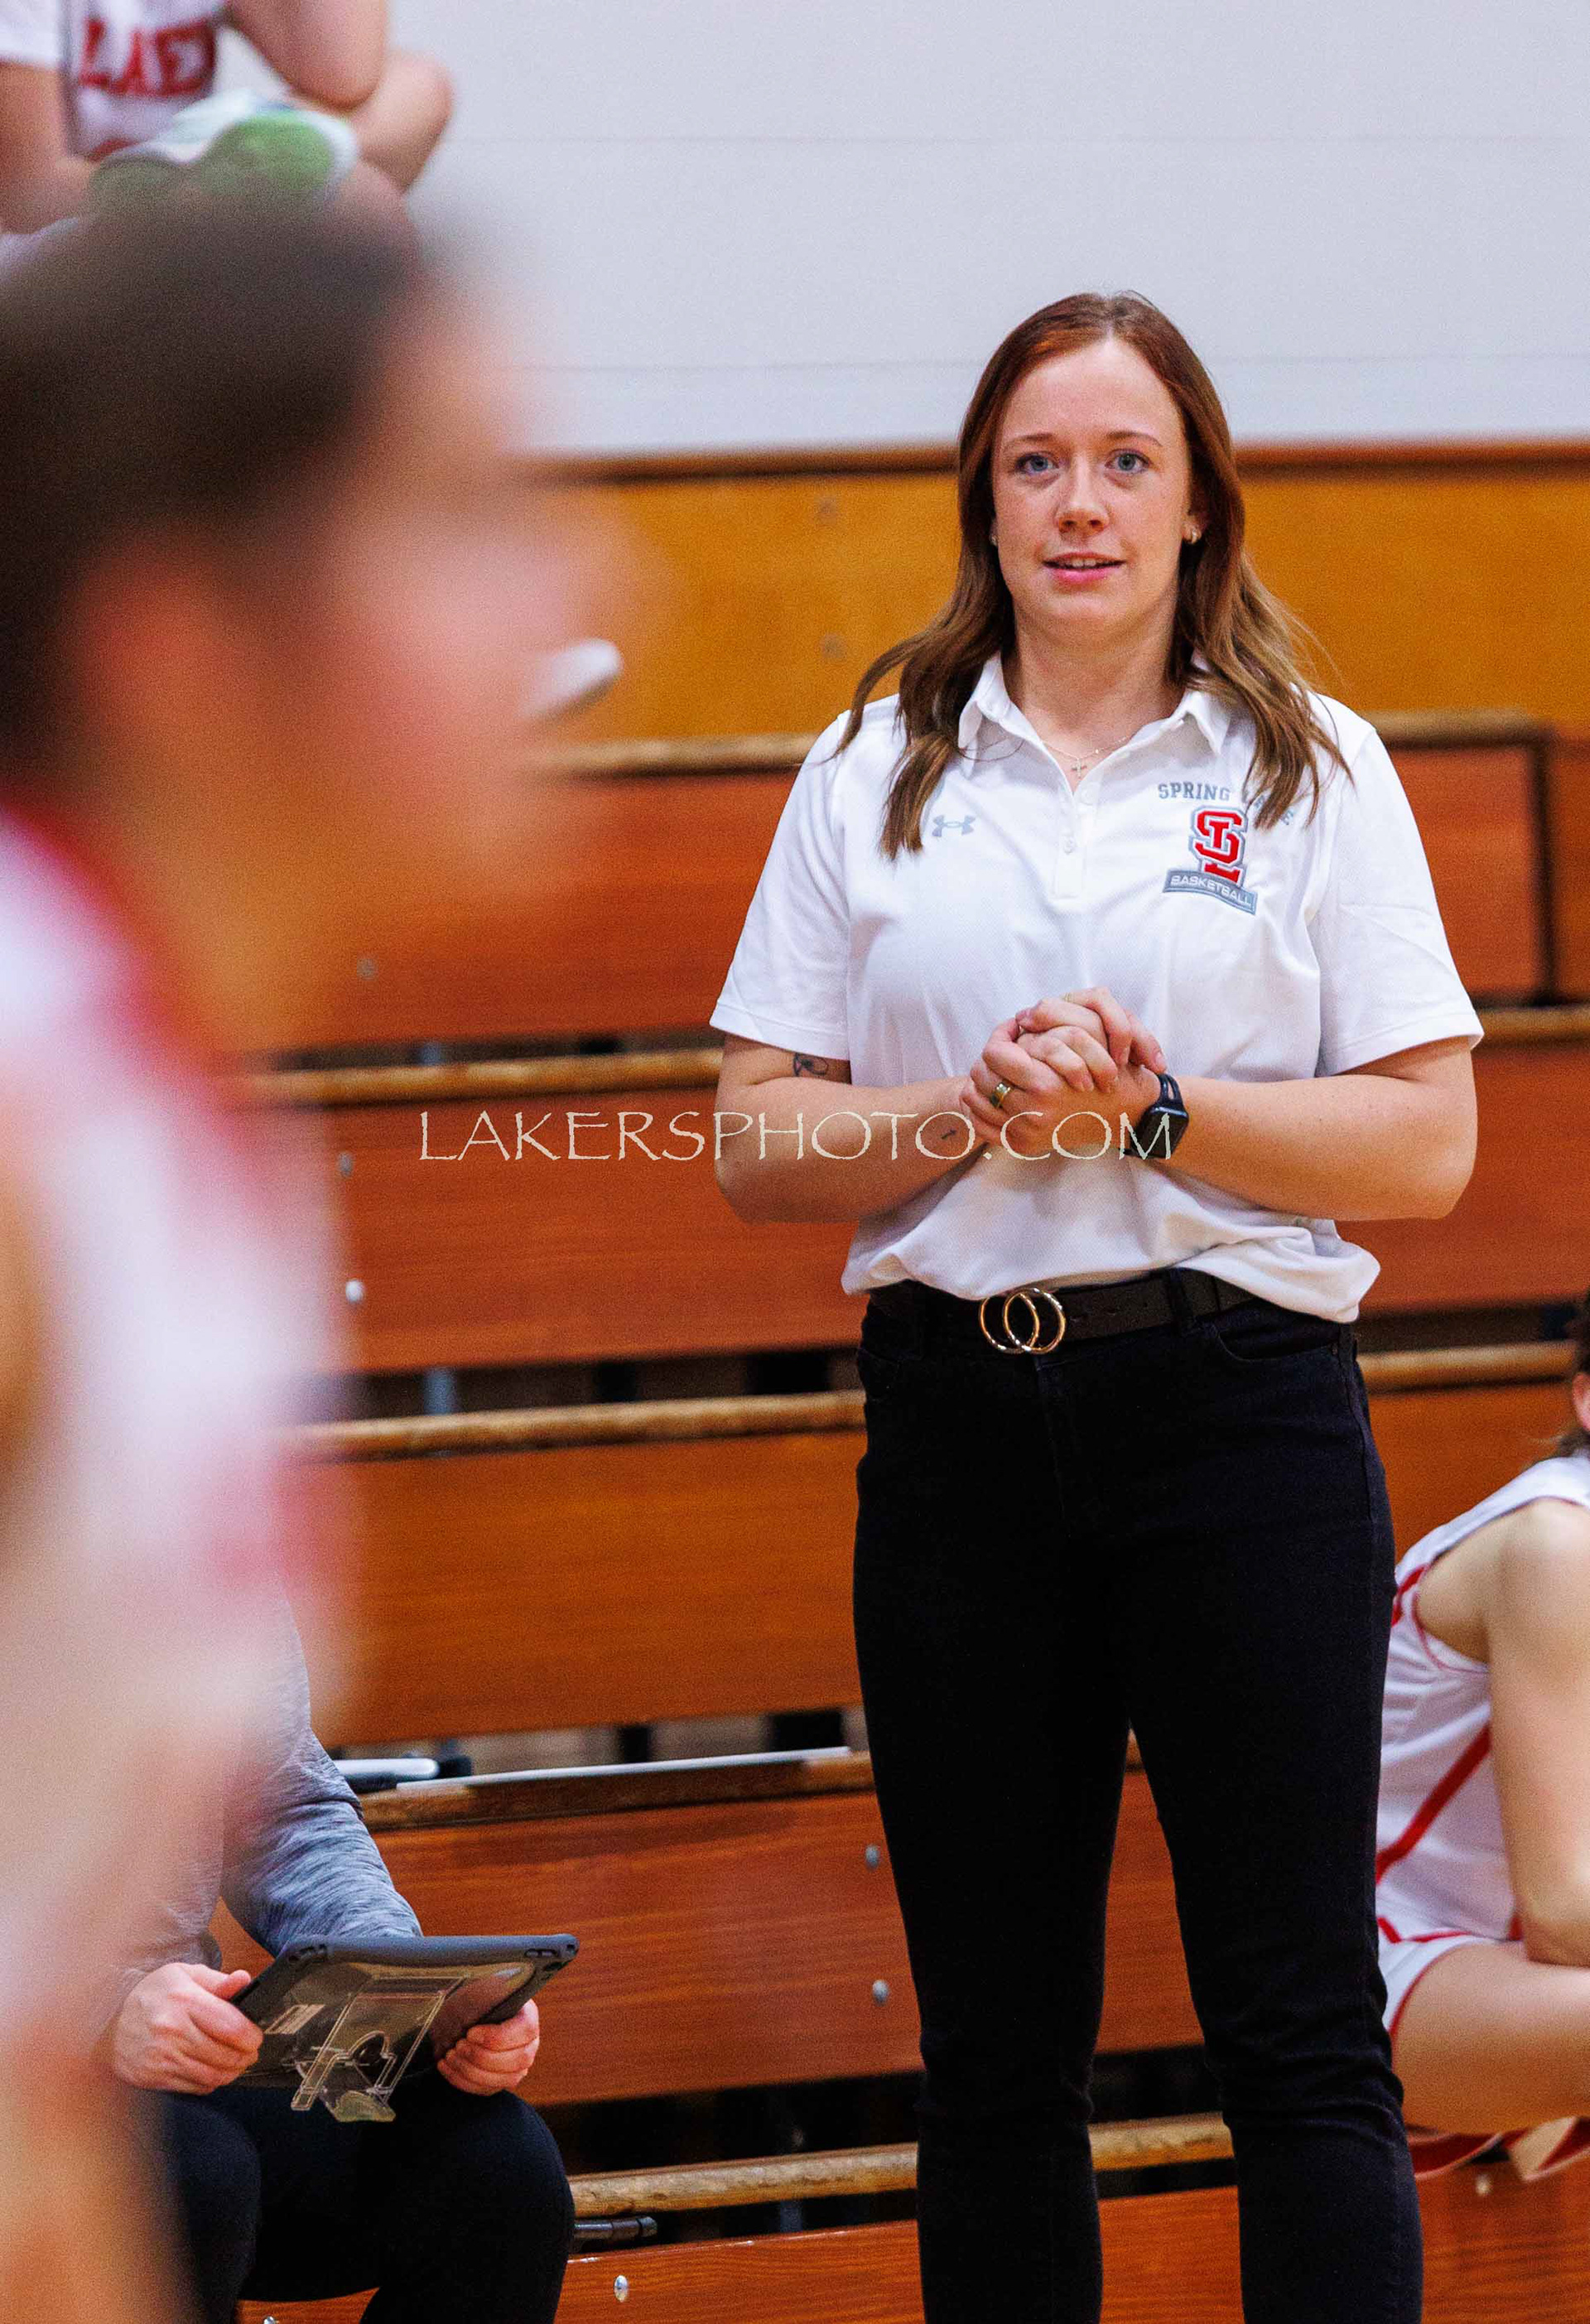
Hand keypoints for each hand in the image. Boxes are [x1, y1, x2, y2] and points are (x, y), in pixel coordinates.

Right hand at [111, 1963, 262, 2094]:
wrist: (107, 2021)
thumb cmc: (151, 1995)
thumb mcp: (183, 1975)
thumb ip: (217, 1981)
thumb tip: (245, 1980)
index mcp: (184, 2001)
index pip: (232, 2026)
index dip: (251, 2035)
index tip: (255, 2036)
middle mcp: (173, 2031)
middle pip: (226, 2054)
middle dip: (246, 2056)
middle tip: (251, 2052)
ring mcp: (163, 2057)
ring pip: (213, 2075)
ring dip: (232, 2072)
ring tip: (237, 2063)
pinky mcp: (155, 2077)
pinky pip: (196, 2086)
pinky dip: (211, 2082)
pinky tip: (214, 2071)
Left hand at [437, 1999, 541, 2094]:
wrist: (460, 2012)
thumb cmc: (472, 1997)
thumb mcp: (482, 1987)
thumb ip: (491, 1991)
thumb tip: (495, 1993)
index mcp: (528, 2016)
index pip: (525, 2031)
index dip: (497, 2037)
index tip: (471, 2033)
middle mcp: (529, 2044)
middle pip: (517, 2060)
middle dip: (481, 2056)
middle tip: (458, 2045)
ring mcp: (516, 2067)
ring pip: (502, 2080)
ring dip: (470, 2070)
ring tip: (450, 2055)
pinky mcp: (499, 2082)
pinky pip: (484, 2090)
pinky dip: (461, 2080)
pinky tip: (445, 2065)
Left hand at [963, 991, 1164, 1155]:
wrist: (1125, 1115)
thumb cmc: (1107, 1070)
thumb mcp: (1086, 1036)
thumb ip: (1049, 1020)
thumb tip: (1015, 1022)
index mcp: (1045, 1084)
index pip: (993, 1053)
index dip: (1000, 1034)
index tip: (1013, 1029)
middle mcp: (1031, 1113)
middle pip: (980, 1074)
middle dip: (992, 1056)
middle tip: (1007, 1049)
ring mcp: (1024, 1133)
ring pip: (974, 1099)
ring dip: (984, 1080)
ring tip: (1003, 1070)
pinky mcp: (1022, 1146)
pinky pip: (980, 1124)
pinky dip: (981, 1106)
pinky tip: (997, 1094)